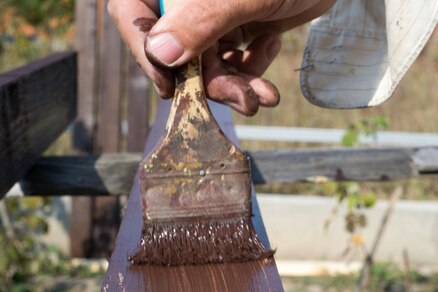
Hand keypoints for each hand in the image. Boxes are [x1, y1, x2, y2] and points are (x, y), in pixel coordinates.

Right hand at [108, 0, 334, 115]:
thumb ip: (203, 20)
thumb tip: (160, 54)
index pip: (132, 11)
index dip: (143, 50)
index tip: (168, 86)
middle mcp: (189, 0)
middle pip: (177, 49)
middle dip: (212, 82)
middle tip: (244, 101)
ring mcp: (214, 12)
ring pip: (209, 62)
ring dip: (238, 84)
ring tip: (266, 97)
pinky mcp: (241, 25)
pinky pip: (235, 58)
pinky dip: (254, 65)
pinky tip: (272, 43)